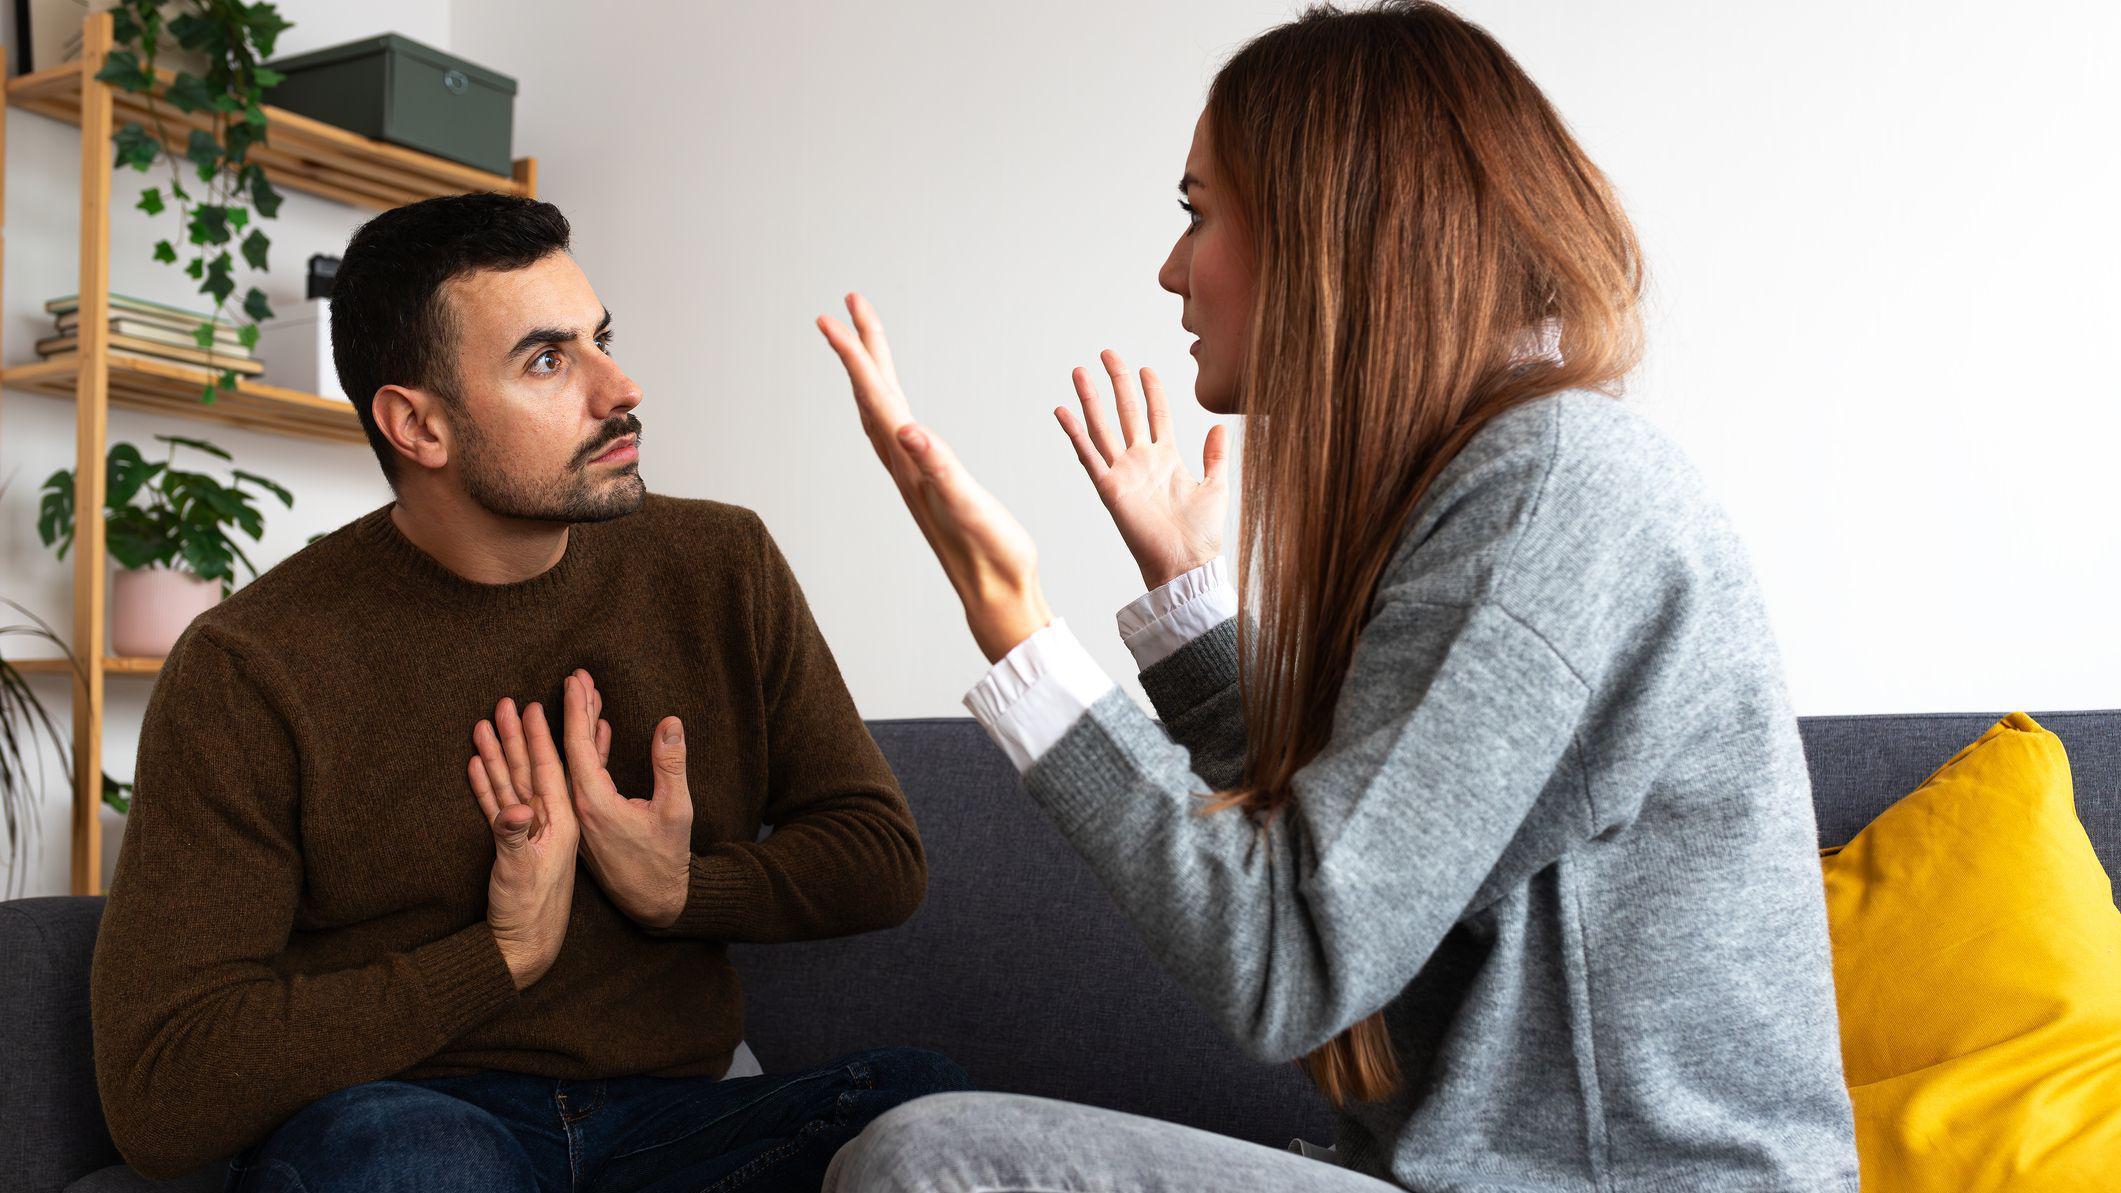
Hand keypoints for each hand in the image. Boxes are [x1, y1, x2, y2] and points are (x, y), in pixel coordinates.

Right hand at [468, 698, 578, 989]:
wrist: (524, 947)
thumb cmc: (528, 912)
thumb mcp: (522, 873)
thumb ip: (515, 838)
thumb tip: (513, 810)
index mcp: (560, 822)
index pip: (550, 770)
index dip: (540, 737)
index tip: (534, 705)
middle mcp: (547, 822)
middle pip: (530, 769)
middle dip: (517, 736)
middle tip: (506, 701)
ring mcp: (529, 832)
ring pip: (512, 783)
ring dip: (499, 754)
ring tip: (484, 724)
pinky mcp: (513, 844)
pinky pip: (499, 805)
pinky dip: (488, 784)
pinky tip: (477, 764)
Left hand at [558, 669, 693, 929]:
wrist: (655, 902)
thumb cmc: (666, 859)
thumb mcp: (676, 810)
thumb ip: (670, 765)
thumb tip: (670, 722)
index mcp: (594, 803)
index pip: (578, 747)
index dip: (576, 710)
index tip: (574, 681)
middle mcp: (579, 808)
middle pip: (571, 751)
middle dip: (574, 712)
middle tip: (576, 677)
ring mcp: (581, 817)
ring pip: (575, 764)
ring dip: (581, 731)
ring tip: (586, 698)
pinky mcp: (589, 823)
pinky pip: (583, 779)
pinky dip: (591, 753)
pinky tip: (600, 734)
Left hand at [818, 292, 1052, 660]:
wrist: (997, 595)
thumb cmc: (991, 554)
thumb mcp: (968, 505)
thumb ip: (940, 467)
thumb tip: (907, 431)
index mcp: (911, 463)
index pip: (876, 397)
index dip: (855, 354)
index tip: (832, 316)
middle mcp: (903, 465)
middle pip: (873, 394)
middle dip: (862, 346)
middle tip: (848, 303)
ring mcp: (913, 475)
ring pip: (881, 411)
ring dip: (870, 372)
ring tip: (865, 340)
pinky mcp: (928, 484)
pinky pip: (896, 431)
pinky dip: (887, 404)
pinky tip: (893, 406)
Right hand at [1058, 350, 1228, 589]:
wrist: (1186, 564)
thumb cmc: (1202, 533)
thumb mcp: (1216, 486)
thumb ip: (1216, 455)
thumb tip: (1220, 426)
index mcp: (1167, 458)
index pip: (1157, 414)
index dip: (1151, 390)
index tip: (1145, 367)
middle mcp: (1142, 461)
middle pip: (1126, 411)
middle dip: (1117, 381)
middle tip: (1107, 353)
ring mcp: (1124, 473)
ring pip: (1103, 427)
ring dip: (1091, 399)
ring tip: (1080, 371)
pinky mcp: (1109, 489)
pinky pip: (1088, 456)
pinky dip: (1075, 433)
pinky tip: (1063, 411)